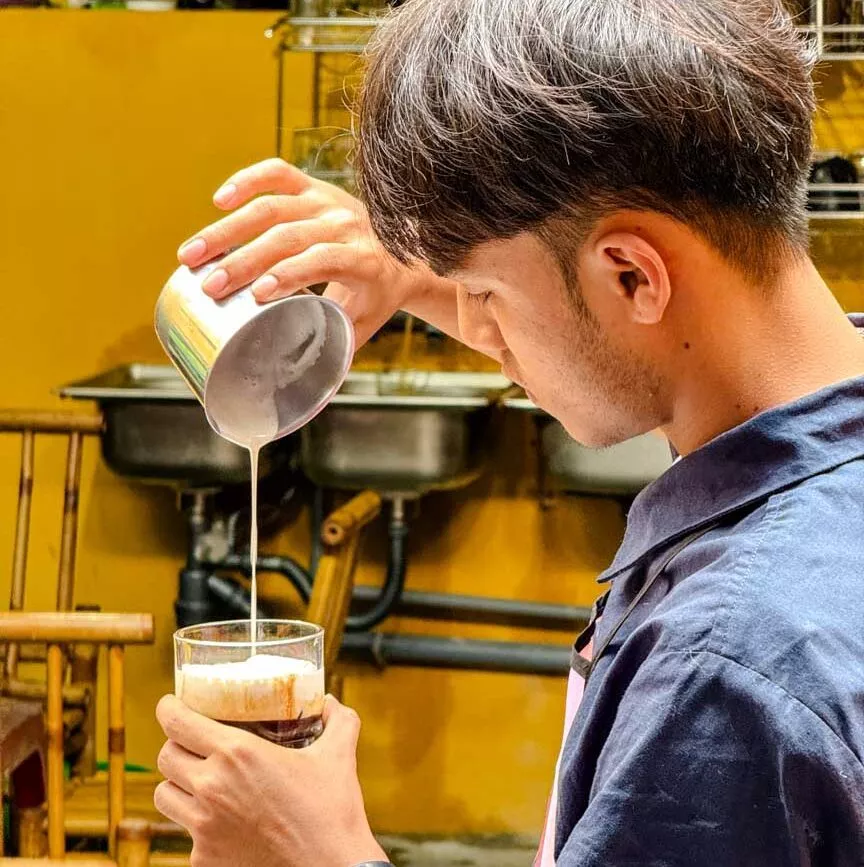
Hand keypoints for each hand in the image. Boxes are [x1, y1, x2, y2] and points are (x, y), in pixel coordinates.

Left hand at [154, 694, 386, 866]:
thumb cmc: (331, 813)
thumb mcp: (339, 756)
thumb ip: (338, 721)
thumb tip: (330, 702)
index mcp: (237, 753)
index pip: (178, 722)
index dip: (169, 708)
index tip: (172, 704)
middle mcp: (212, 787)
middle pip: (165, 756)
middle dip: (177, 745)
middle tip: (194, 743)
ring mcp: (203, 827)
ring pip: (165, 795)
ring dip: (178, 785)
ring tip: (199, 782)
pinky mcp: (203, 859)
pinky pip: (185, 833)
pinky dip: (198, 824)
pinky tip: (224, 822)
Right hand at [177, 158, 441, 345]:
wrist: (404, 253)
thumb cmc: (377, 296)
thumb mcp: (363, 325)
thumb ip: (337, 352)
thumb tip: (306, 398)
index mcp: (362, 259)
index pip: (323, 259)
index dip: (290, 274)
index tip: (256, 295)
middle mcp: (345, 224)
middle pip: (287, 236)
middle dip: (244, 261)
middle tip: (210, 286)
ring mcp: (327, 201)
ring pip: (272, 207)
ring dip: (227, 231)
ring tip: (192, 256)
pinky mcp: (312, 187)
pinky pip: (277, 174)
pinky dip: (246, 181)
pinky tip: (218, 201)